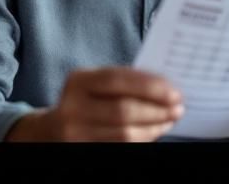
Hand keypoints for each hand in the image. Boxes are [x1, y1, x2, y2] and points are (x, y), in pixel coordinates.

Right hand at [6, 67, 183, 141]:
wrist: (50, 131)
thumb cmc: (83, 102)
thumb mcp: (92, 85)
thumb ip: (120, 82)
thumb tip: (164, 87)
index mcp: (77, 81)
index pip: (117, 80)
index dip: (149, 86)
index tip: (174, 91)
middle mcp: (72, 106)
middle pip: (123, 109)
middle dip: (156, 109)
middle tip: (178, 108)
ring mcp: (76, 132)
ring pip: (125, 133)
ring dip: (154, 127)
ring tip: (169, 120)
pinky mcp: (83, 149)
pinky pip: (121, 146)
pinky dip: (143, 139)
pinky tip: (154, 132)